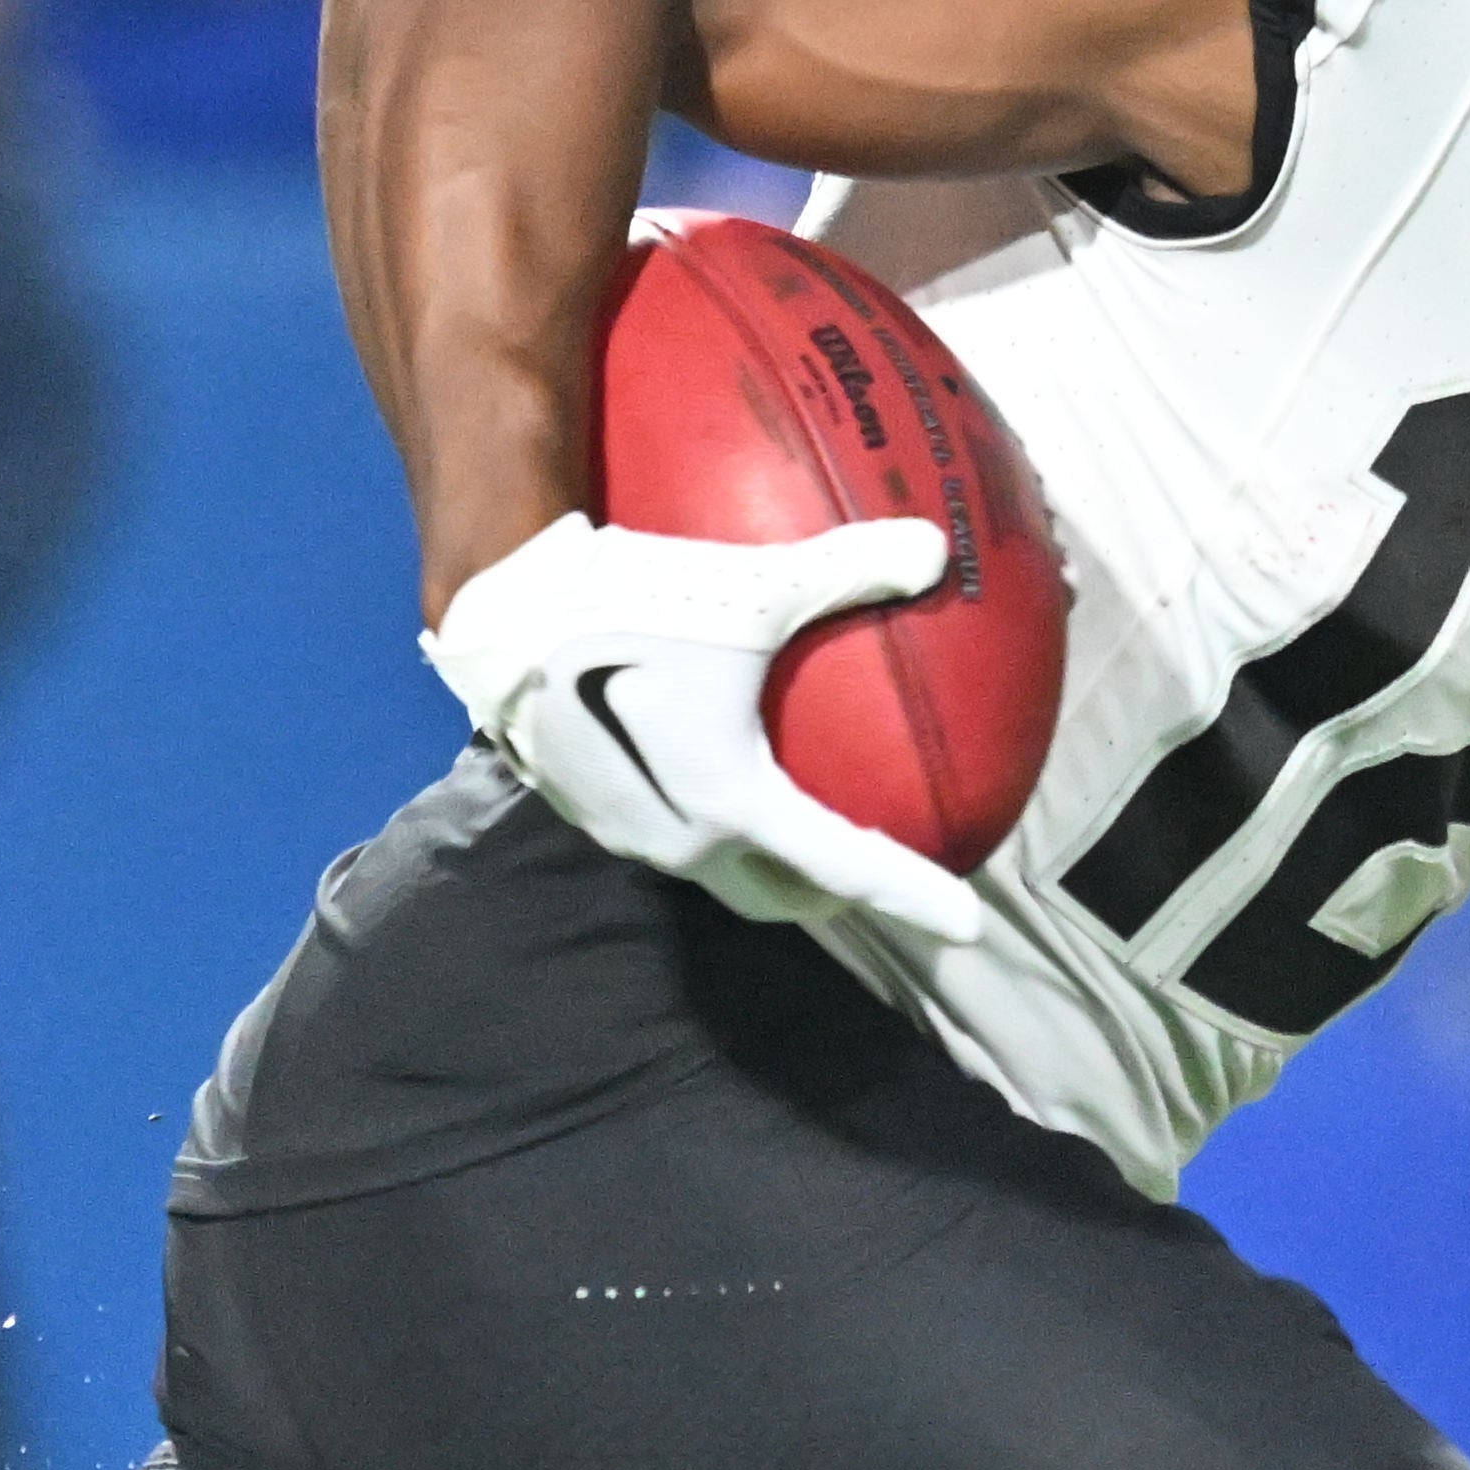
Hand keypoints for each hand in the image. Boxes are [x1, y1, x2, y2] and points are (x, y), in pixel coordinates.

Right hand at [427, 512, 989, 956]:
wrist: (501, 613)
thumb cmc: (625, 600)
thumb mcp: (750, 583)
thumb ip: (847, 568)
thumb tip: (936, 545)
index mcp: (731, 803)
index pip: (848, 867)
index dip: (914, 897)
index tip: (967, 924)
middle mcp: (682, 837)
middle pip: (780, 894)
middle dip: (835, 898)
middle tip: (881, 880)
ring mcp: (630, 831)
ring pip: (721, 871)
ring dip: (768, 866)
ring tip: (806, 837)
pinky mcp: (592, 808)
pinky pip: (675, 831)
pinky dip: (716, 824)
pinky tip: (718, 770)